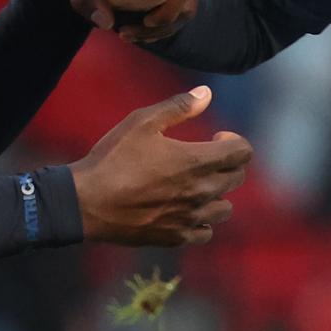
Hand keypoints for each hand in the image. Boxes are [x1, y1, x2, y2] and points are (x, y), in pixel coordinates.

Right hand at [70, 85, 251, 246]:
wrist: (87, 202)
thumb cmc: (113, 158)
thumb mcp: (141, 121)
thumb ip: (178, 107)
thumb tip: (206, 93)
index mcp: (196, 161)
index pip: (242, 152)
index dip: (234, 140)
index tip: (216, 136)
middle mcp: (200, 192)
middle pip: (237, 178)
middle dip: (227, 163)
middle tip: (205, 156)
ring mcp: (190, 218)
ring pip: (225, 209)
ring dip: (218, 193)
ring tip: (197, 185)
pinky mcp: (176, 237)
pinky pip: (205, 232)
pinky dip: (202, 221)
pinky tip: (186, 210)